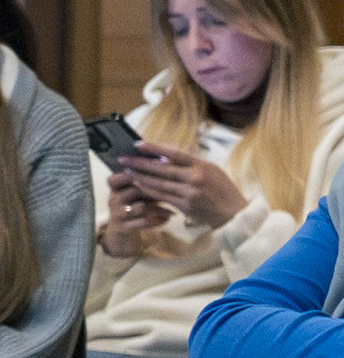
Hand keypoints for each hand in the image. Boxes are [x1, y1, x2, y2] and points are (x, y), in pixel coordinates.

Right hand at [99, 166, 168, 256]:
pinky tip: (167, 218)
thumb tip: (166, 160)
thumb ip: (145, 179)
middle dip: (155, 190)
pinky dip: (157, 220)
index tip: (158, 168)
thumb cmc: (133, 206)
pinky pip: (142, 223)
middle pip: (134, 190)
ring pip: (140, 207)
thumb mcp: (135, 192)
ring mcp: (118, 214)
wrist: (122, 233)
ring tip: (172, 209)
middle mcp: (114, 199)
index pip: (118, 176)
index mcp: (116, 187)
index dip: (136, 171)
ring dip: (158, 207)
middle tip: (174, 189)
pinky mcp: (124, 228)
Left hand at [113, 143, 244, 234]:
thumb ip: (190, 162)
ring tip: (127, 171)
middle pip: (161, 169)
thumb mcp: (211, 169)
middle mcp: (194, 177)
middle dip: (140, 163)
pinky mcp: (185, 206)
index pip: (174, 153)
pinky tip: (138, 186)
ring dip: (140, 177)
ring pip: (158, 183)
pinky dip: (149, 191)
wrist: (233, 213)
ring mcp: (189, 193)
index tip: (137, 144)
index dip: (154, 148)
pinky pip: (162, 197)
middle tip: (123, 159)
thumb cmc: (222, 189)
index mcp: (202, 165)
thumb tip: (166, 154)